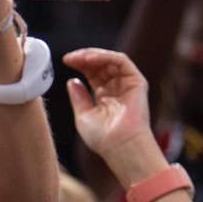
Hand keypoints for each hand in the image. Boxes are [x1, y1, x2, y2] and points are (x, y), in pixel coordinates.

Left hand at [62, 49, 155, 168]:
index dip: (80, 65)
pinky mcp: (136, 82)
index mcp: (104, 96)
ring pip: (110, 60)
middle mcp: (116, 88)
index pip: (92, 74)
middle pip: (100, 65)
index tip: (66, 61)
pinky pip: (121, 61)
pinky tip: (91, 59)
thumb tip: (72, 81)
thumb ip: (78, 98)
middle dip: (84, 58)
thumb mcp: (82, 116)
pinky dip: (106, 57)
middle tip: (69, 58)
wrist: (119, 145)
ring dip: (93, 56)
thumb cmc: (102, 137)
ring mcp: (127, 84)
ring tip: (78, 58)